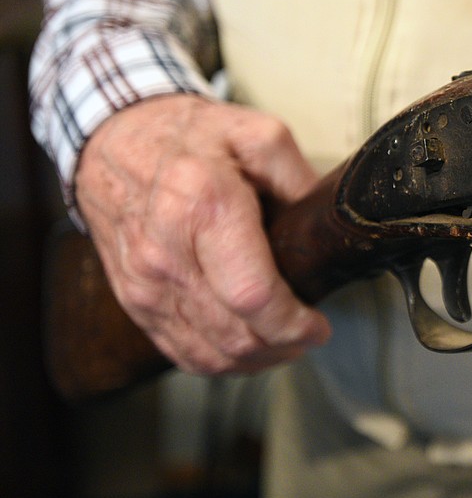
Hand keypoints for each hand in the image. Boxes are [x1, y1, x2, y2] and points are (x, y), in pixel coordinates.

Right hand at [75, 94, 330, 374]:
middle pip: (234, 334)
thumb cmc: (189, 138)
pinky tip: (246, 348)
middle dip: (283, 345)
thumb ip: (300, 181)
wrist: (115, 141)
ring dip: (256, 360)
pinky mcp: (133, 301)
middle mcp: (167, 254)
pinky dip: (220, 361)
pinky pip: (180, 352)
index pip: (253, 295)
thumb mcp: (259, 136)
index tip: (319, 324)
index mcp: (203, 208)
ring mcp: (144, 284)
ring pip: (208, 354)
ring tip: (283, 343)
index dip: (293, 323)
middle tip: (308, 333)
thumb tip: (329, 227)